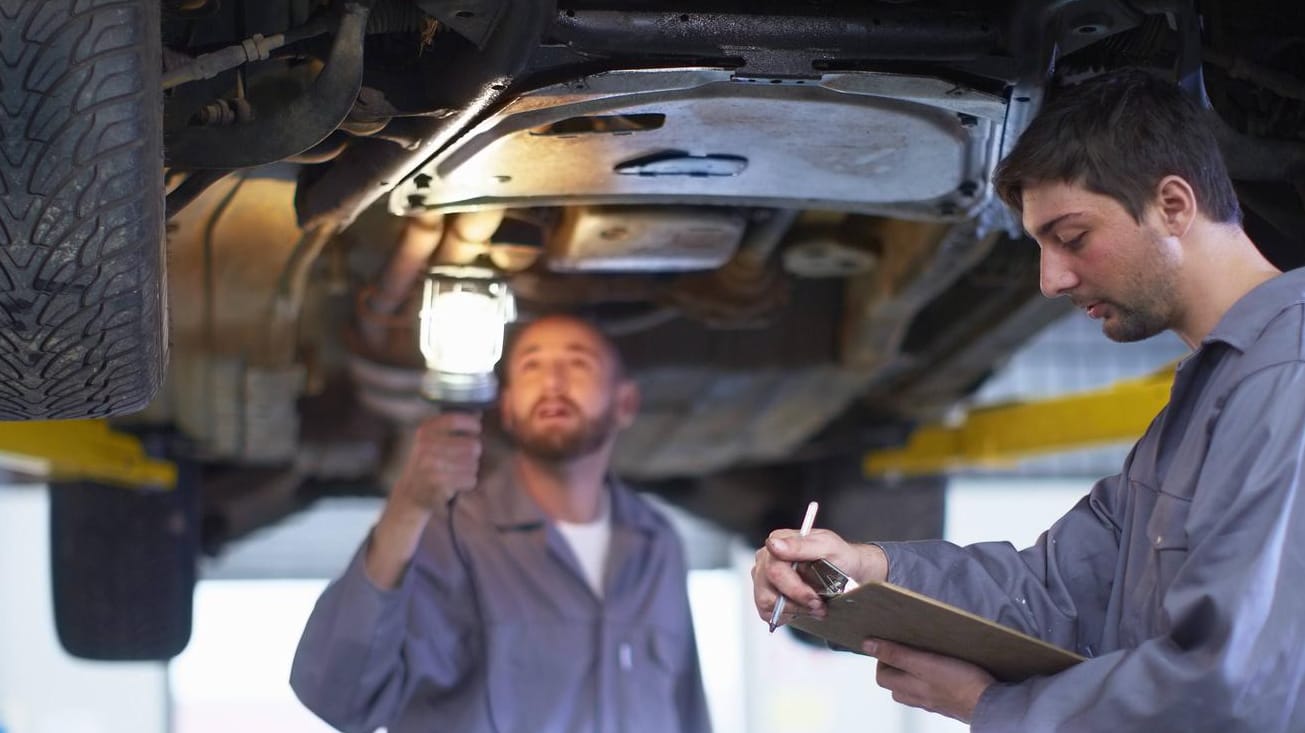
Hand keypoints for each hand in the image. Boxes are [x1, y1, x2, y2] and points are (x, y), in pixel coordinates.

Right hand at [390, 412, 482, 511]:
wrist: (411, 493)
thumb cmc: (429, 463)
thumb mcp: (434, 440)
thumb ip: (455, 426)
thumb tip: (477, 411)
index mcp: (425, 431)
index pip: (455, 420)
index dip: (471, 423)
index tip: (476, 429)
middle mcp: (426, 446)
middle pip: (472, 445)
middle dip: (474, 454)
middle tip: (464, 459)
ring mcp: (431, 464)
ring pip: (473, 464)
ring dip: (471, 469)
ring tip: (458, 472)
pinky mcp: (438, 482)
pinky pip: (469, 479)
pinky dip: (468, 482)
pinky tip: (457, 483)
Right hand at [750, 528, 887, 625]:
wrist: (849, 572)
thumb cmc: (839, 557)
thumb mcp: (828, 547)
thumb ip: (800, 545)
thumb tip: (774, 545)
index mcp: (778, 541)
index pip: (774, 569)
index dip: (795, 589)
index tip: (815, 598)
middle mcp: (766, 558)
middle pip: (768, 588)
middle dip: (797, 601)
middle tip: (818, 604)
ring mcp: (763, 577)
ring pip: (766, 602)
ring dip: (794, 609)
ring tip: (814, 606)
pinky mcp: (765, 595)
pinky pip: (766, 612)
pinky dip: (787, 614)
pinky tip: (801, 607)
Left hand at [863, 638, 994, 722]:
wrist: (991, 704)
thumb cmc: (958, 682)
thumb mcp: (924, 662)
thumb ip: (897, 654)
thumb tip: (867, 645)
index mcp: (908, 688)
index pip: (882, 676)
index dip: (882, 659)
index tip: (891, 643)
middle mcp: (918, 698)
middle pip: (896, 685)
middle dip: (895, 667)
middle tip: (907, 648)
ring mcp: (934, 702)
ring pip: (914, 690)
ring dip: (913, 674)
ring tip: (924, 656)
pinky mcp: (950, 702)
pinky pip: (932, 692)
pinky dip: (930, 681)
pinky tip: (943, 670)